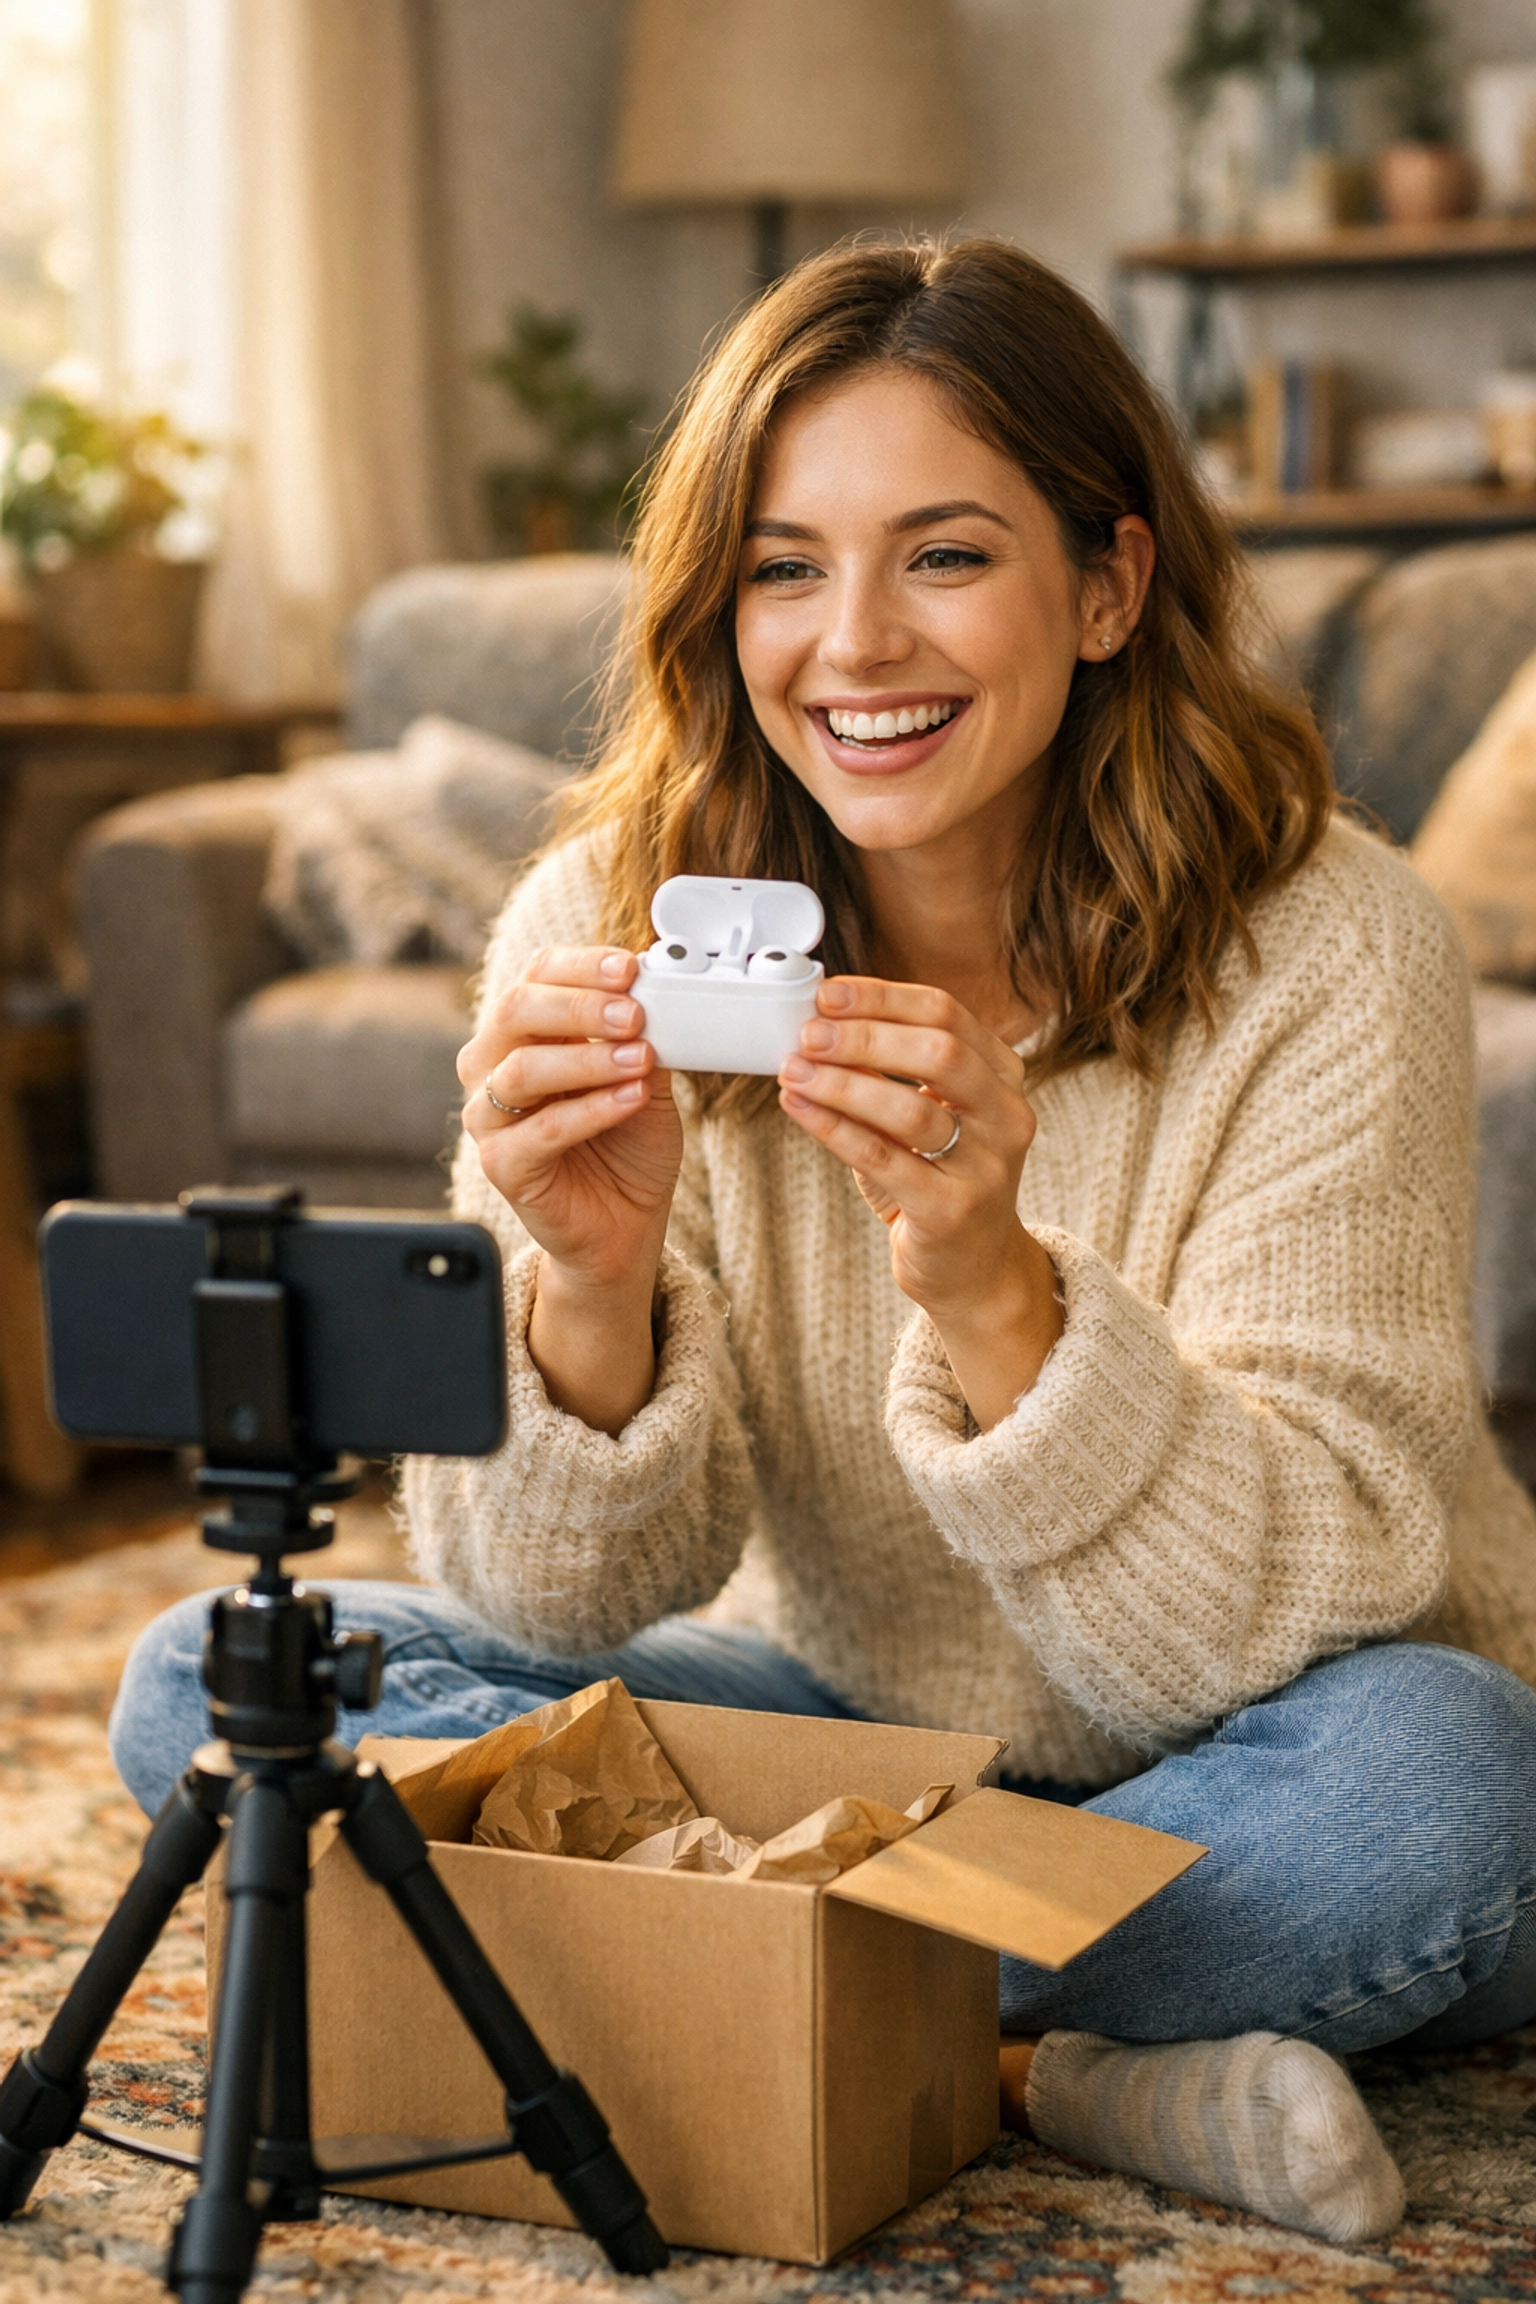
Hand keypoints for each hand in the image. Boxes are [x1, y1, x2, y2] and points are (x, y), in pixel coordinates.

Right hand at [457, 947, 682, 1431]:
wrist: (625, 1224)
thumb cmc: (627, 1144)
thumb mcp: (646, 1076)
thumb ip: (642, 1035)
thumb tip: (658, 989)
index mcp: (524, 1030)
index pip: (538, 974)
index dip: (582, 966)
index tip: (631, 967)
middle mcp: (493, 1065)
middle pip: (518, 1010)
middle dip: (581, 1006)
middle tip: (635, 1013)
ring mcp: (488, 1117)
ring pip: (522, 1069)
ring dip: (588, 1058)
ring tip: (640, 1059)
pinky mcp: (500, 1165)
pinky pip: (540, 1131)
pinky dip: (589, 1110)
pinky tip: (630, 1100)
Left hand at [776, 978, 1062, 1428]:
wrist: (973, 1267)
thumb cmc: (939, 1179)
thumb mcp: (929, 1112)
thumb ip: (892, 1067)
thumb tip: (822, 1019)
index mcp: (1003, 1077)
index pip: (946, 1012)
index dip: (882, 997)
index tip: (828, 993)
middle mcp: (1006, 1116)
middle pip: (940, 1051)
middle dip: (865, 1034)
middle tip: (809, 1032)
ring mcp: (986, 1166)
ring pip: (912, 1109)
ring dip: (843, 1082)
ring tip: (794, 1070)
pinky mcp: (953, 1210)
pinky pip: (884, 1159)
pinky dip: (834, 1127)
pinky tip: (799, 1107)